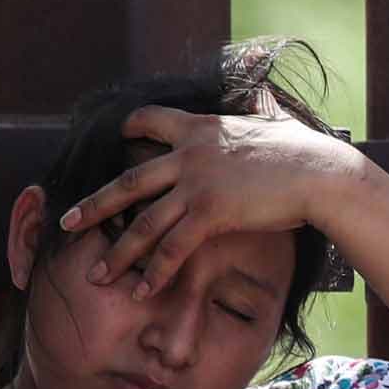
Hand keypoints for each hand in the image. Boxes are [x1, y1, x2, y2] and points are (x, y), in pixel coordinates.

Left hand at [58, 104, 362, 298]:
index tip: (117, 137)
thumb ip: (260, 111)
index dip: (130, 128)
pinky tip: (142, 291)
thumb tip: (264, 96)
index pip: (150, 120)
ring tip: (96, 275)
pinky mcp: (210, 212)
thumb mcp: (275, 122)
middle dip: (94, 206)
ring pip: (142, 223)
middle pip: (127, 182)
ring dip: (116, 253)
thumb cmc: (307, 152)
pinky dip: (155, 273)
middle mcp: (187, 154)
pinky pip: (172, 247)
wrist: (321, 173)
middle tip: (68, 224)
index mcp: (200, 128)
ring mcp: (195, 184)